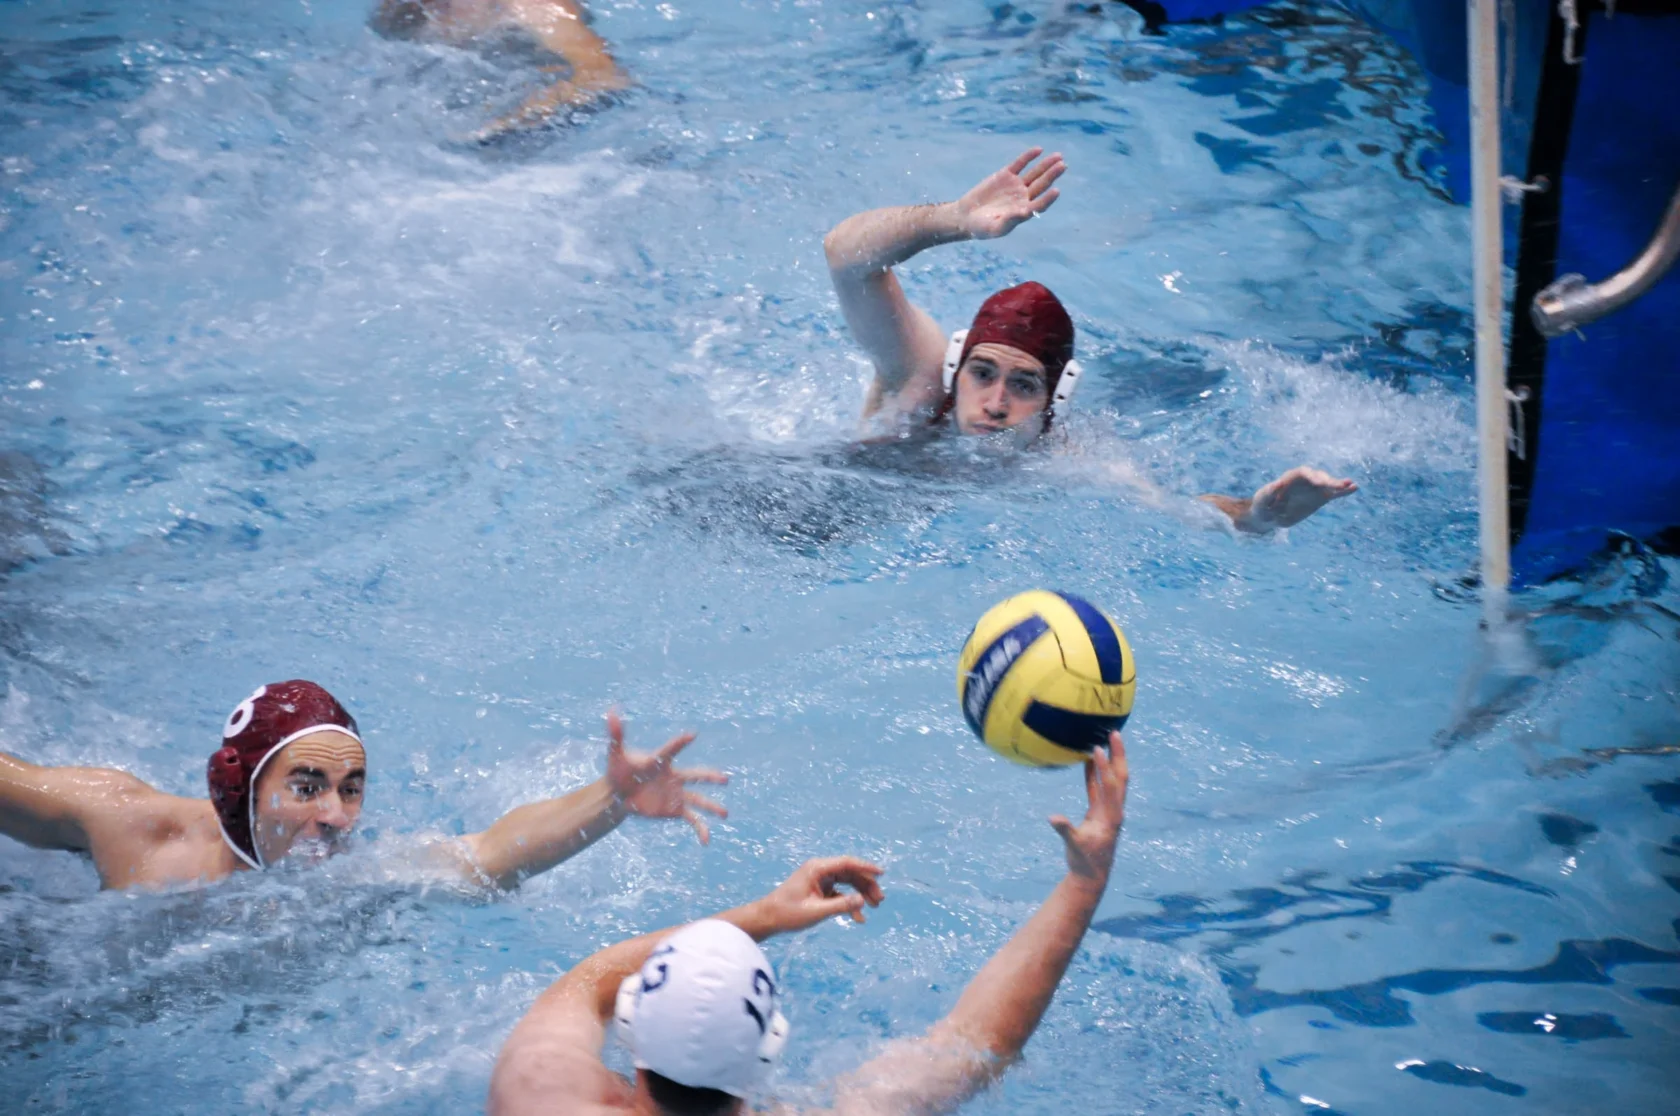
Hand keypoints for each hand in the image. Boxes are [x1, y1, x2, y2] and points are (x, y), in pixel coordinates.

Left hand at [604, 710, 727, 842]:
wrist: (619, 793)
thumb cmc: (620, 770)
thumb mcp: (616, 753)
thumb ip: (616, 734)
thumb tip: (611, 710)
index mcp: (662, 761)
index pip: (672, 750)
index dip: (680, 742)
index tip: (691, 735)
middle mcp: (675, 777)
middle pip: (696, 776)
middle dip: (709, 777)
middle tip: (725, 779)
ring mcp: (677, 794)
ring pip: (699, 800)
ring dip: (712, 807)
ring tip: (725, 814)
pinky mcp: (675, 810)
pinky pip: (692, 820)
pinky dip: (700, 829)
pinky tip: (706, 841)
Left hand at [750, 856, 885, 934]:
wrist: (768, 919)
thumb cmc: (788, 913)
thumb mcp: (816, 911)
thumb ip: (841, 905)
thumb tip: (863, 900)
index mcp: (817, 868)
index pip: (847, 863)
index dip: (866, 867)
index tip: (882, 874)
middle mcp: (820, 870)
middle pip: (850, 873)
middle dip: (866, 885)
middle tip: (879, 900)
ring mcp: (820, 879)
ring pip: (847, 882)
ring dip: (860, 893)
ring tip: (874, 906)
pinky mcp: (819, 890)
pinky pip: (840, 893)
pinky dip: (849, 902)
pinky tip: (858, 917)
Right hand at [953, 147, 1065, 240]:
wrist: (966, 216)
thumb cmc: (981, 228)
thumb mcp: (994, 228)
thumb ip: (1009, 220)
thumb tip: (1025, 212)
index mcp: (1024, 212)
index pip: (1040, 204)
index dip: (1048, 198)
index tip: (1056, 191)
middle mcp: (1024, 198)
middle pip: (1041, 185)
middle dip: (1052, 175)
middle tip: (1063, 166)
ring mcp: (1016, 185)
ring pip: (1034, 173)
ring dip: (1046, 165)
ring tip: (1058, 156)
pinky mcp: (1006, 175)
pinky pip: (1020, 164)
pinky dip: (1028, 157)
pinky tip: (1038, 149)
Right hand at [1048, 733, 1128, 884]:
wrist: (1092, 876)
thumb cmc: (1084, 862)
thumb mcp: (1075, 846)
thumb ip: (1066, 830)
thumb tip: (1053, 817)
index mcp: (1111, 816)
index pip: (1109, 786)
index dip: (1103, 767)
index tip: (1097, 748)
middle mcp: (1114, 810)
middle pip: (1119, 777)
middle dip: (1118, 755)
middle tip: (1115, 733)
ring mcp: (1108, 810)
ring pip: (1111, 780)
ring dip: (1109, 761)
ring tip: (1105, 740)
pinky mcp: (1099, 812)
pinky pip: (1098, 788)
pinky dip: (1095, 773)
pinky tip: (1089, 759)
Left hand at [1246, 466, 1357, 529]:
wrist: (1267, 516)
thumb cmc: (1262, 506)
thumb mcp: (1261, 500)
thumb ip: (1269, 491)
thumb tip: (1279, 482)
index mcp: (1290, 478)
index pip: (1303, 472)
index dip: (1312, 476)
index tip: (1319, 483)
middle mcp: (1304, 481)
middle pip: (1319, 477)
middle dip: (1328, 481)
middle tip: (1338, 486)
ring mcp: (1313, 489)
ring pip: (1328, 484)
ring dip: (1339, 484)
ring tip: (1352, 485)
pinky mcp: (1319, 498)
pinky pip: (1333, 493)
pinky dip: (1343, 492)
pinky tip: (1354, 488)